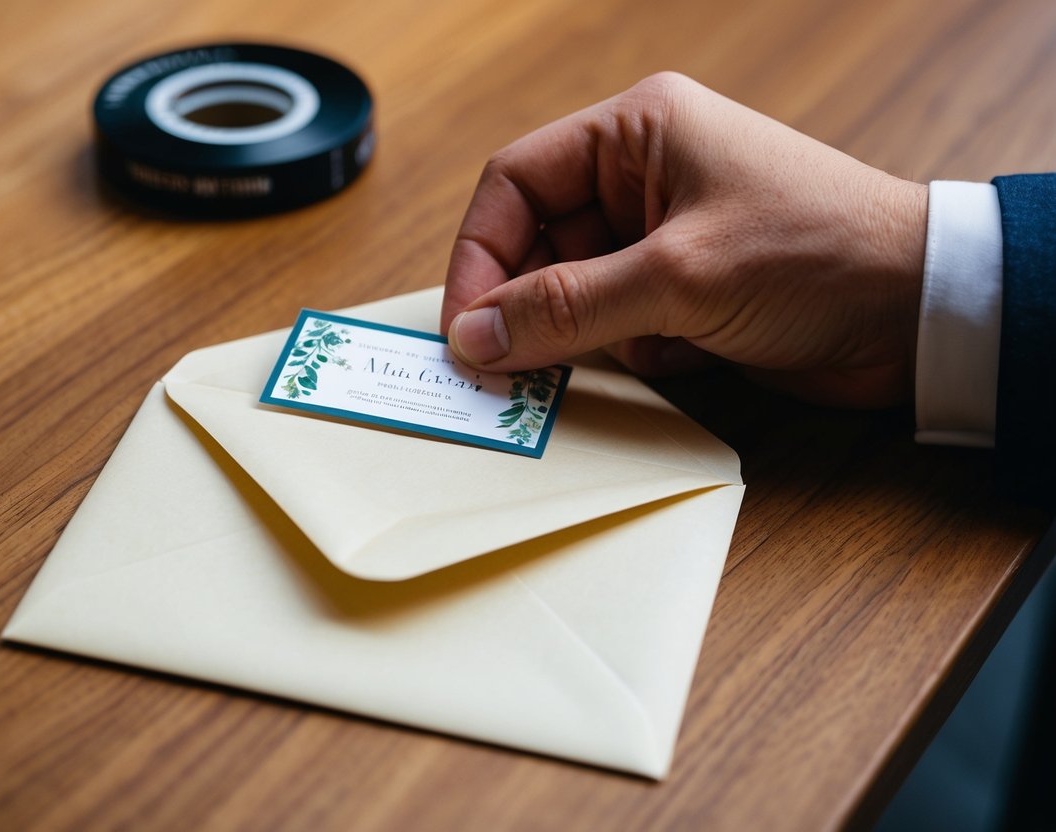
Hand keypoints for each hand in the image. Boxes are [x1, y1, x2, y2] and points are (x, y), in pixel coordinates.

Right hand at [440, 72, 927, 406]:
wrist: (924, 311)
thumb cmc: (819, 253)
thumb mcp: (679, 277)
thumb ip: (568, 306)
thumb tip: (476, 333)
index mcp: (637, 135)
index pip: (515, 183)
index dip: (479, 255)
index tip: (465, 326)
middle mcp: (644, 178)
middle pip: (538, 242)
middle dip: (527, 304)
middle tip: (507, 366)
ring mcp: (664, 238)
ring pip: (575, 291)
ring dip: (582, 334)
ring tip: (619, 355)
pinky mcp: (686, 291)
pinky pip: (617, 324)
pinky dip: (627, 351)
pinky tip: (677, 356)